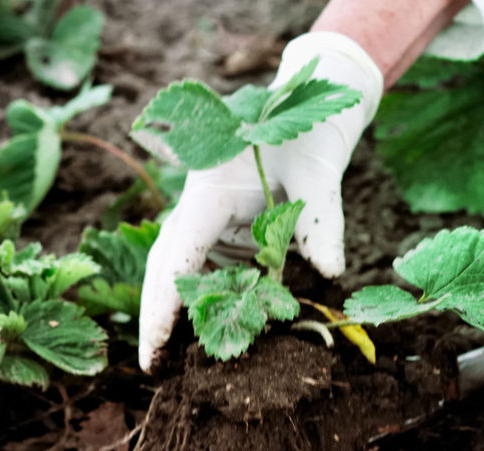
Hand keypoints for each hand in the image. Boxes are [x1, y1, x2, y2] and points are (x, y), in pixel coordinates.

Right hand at [138, 32, 382, 371]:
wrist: (307, 110)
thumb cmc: (308, 136)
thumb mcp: (320, 175)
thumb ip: (322, 223)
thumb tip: (332, 273)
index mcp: (211, 190)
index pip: (178, 252)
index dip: (164, 301)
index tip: (157, 343)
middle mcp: (200, 205)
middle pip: (167, 264)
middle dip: (158, 313)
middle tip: (152, 364)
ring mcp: (210, 216)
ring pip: (182, 267)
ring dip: (179, 308)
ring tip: (174, 357)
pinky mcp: (226, 225)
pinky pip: (209, 264)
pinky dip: (208, 294)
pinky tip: (215, 324)